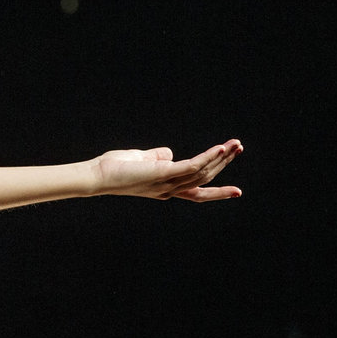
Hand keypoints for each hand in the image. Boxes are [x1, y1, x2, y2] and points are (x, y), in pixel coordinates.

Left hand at [93, 138, 242, 201]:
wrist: (97, 175)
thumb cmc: (115, 168)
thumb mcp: (142, 161)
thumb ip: (158, 157)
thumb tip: (170, 153)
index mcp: (165, 188)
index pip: (196, 192)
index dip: (217, 192)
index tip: (238, 192)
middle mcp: (168, 190)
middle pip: (204, 180)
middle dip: (223, 165)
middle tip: (239, 149)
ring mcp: (166, 183)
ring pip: (202, 173)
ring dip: (221, 158)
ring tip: (235, 145)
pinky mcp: (162, 174)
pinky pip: (191, 166)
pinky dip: (208, 157)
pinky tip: (220, 148)